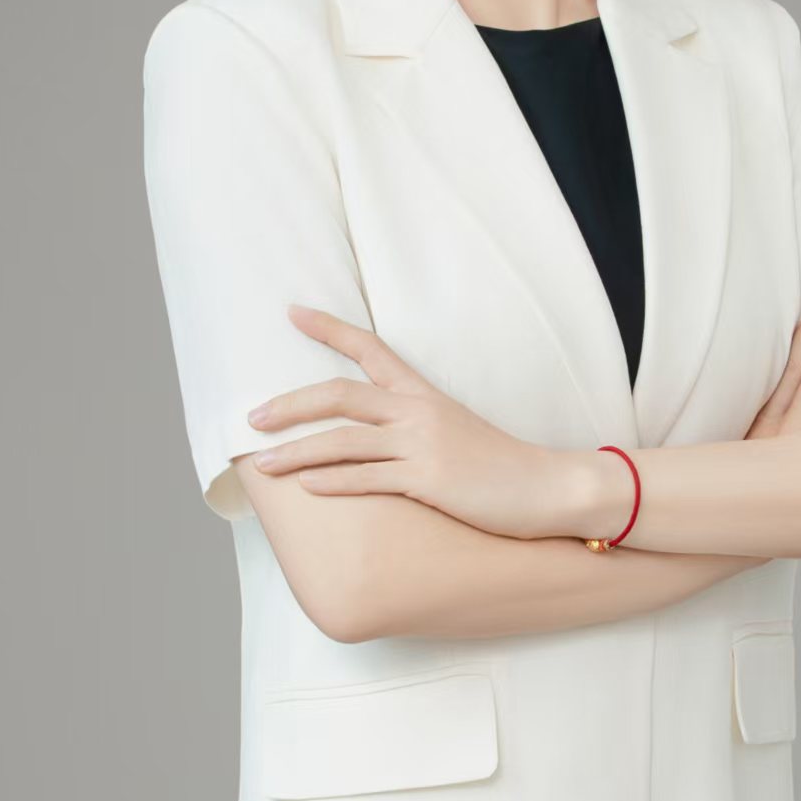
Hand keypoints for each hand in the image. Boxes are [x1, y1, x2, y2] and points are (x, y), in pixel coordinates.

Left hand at [244, 303, 562, 539]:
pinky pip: (369, 480)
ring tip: (262, 464)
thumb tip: (377, 432)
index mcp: (423, 394)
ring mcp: (422, 446)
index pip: (370, 348)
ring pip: (343, 442)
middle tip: (253, 416)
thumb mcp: (456, 429)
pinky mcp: (429, 482)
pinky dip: (334, 483)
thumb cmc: (501, 465)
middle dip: (290, 404)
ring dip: (296, 452)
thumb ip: (416, 423)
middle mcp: (418, 412)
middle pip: (340, 394)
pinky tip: (307, 488)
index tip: (291, 312)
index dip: (328, 329)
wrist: (548, 487)